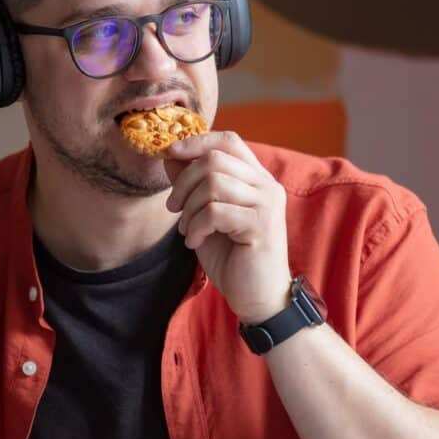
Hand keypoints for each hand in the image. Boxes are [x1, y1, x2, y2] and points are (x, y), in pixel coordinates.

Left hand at [164, 131, 292, 324]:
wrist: (257, 298)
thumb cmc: (233, 258)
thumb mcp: (205, 216)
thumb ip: (193, 186)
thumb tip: (170, 156)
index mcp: (257, 179)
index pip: (229, 141)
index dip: (198, 141)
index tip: (171, 152)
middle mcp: (267, 186)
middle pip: (215, 160)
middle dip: (184, 183)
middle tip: (174, 209)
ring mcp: (267, 204)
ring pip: (213, 183)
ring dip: (189, 208)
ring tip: (188, 230)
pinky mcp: (261, 225)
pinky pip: (215, 211)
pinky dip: (196, 227)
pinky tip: (195, 242)